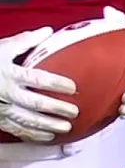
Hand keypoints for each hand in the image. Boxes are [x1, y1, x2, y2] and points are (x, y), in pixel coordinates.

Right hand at [0, 27, 77, 141]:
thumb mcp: (0, 48)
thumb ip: (24, 41)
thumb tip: (47, 31)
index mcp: (9, 73)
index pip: (37, 78)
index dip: (56, 83)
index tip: (72, 87)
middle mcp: (5, 93)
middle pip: (35, 103)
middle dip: (56, 108)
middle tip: (73, 112)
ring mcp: (0, 108)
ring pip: (27, 120)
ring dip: (48, 125)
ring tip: (66, 128)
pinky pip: (16, 129)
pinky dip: (32, 134)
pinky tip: (47, 136)